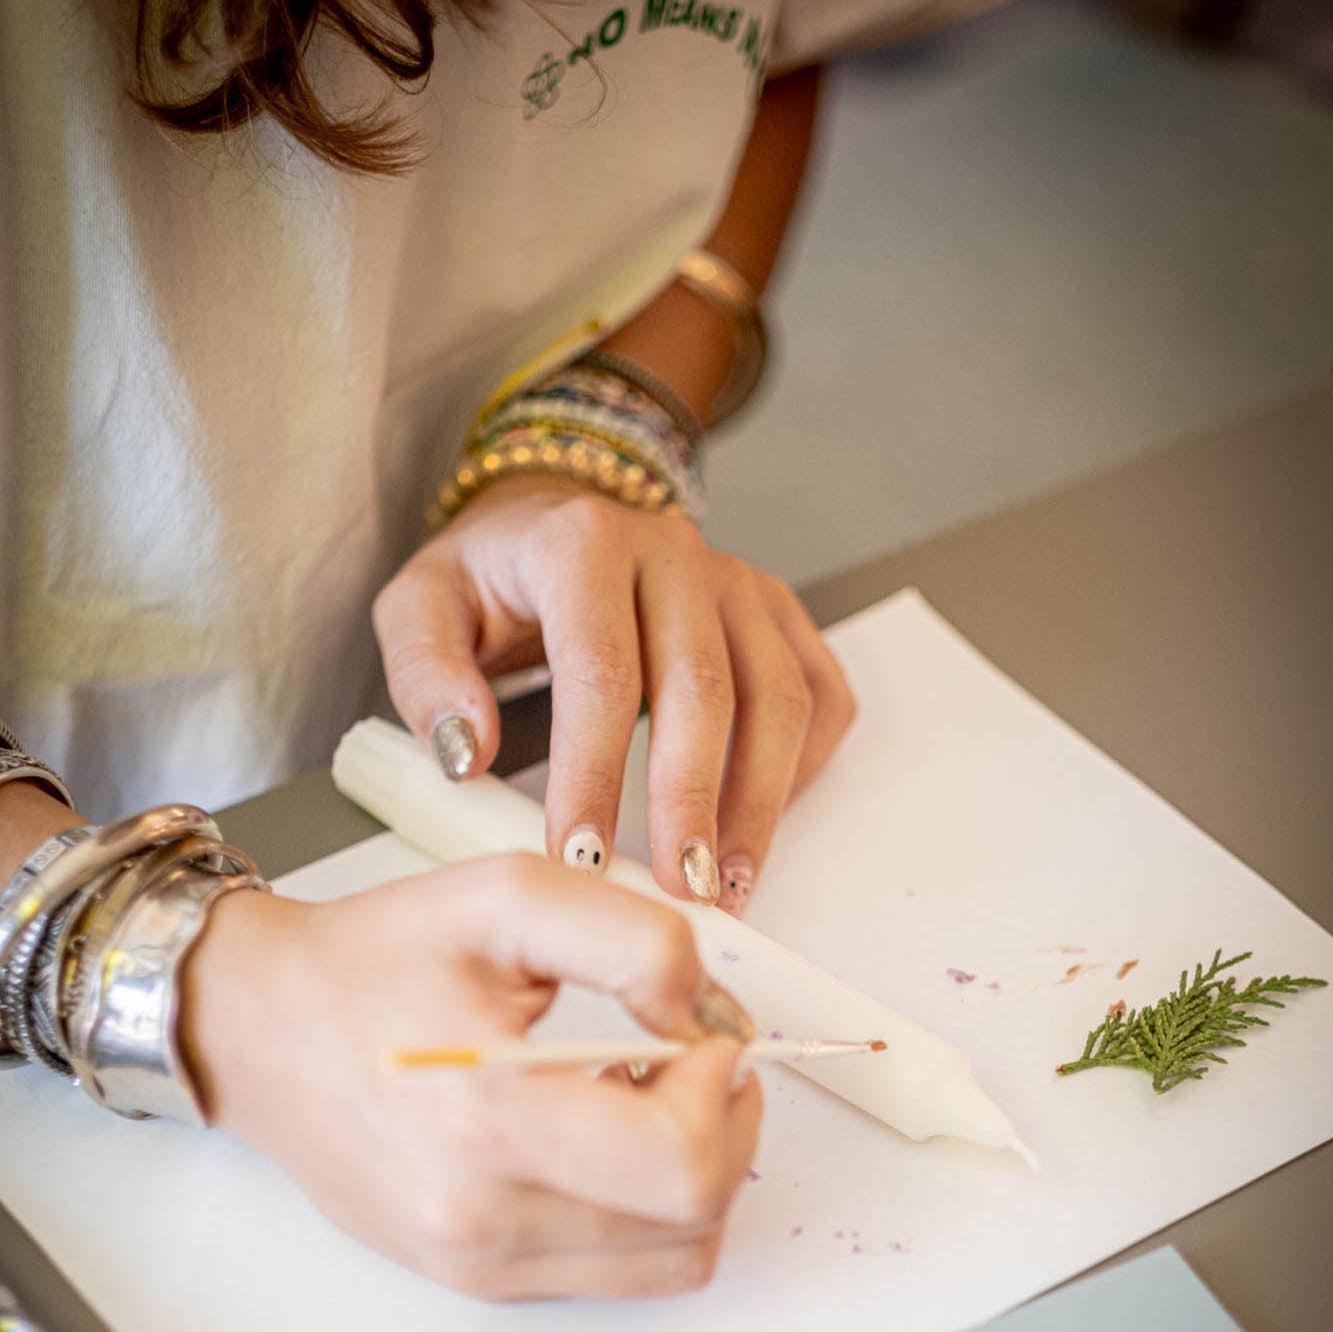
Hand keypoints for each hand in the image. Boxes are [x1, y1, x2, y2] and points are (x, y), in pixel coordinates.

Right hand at [181, 853, 760, 1298]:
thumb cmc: (375, 958)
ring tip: (648, 1087)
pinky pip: (617, 1271)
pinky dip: (646, 1205)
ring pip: (670, 1258)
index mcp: (487, 1119)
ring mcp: (476, 1259)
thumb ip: (634, 939)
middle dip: (726, 1127)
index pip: (678, 1164)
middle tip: (695, 1056)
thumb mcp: (511, 894)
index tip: (706, 1032)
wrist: (264, 1026)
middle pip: (692, 1222)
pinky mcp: (474, 1273)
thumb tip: (705, 1012)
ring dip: (693, 1169)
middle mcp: (481, 1217)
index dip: (724, 1091)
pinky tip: (608, 1126)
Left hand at [372, 475, 855, 911]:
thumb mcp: (419, 608)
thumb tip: (469, 756)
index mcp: (583, 545)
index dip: (596, 775)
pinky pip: (817, 691)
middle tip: (677, 891)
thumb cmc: (492, 575)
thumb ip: (429, 678)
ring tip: (726, 882)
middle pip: (705, 688)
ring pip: (777, 697)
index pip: (600, 672)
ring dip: (760, 801)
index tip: (583, 859)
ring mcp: (737, 581)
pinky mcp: (775, 610)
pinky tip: (762, 818)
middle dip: (693, 803)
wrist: (551, 519)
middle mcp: (673, 552)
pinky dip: (805, 764)